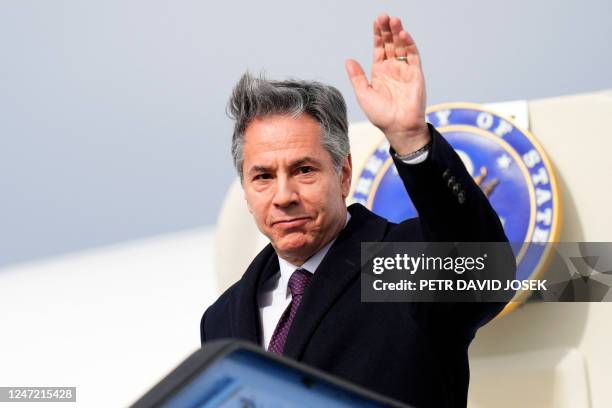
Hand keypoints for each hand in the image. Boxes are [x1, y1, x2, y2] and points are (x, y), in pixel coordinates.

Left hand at [346, 14, 429, 154]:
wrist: (398, 128)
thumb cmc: (381, 115)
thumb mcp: (364, 94)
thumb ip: (357, 77)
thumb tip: (348, 60)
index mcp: (380, 72)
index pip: (379, 48)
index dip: (377, 35)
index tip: (376, 22)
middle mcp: (393, 69)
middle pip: (390, 44)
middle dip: (387, 30)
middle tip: (384, 16)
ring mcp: (405, 70)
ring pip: (401, 47)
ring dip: (398, 33)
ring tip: (394, 21)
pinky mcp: (415, 74)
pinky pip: (413, 56)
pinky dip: (409, 44)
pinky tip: (403, 35)